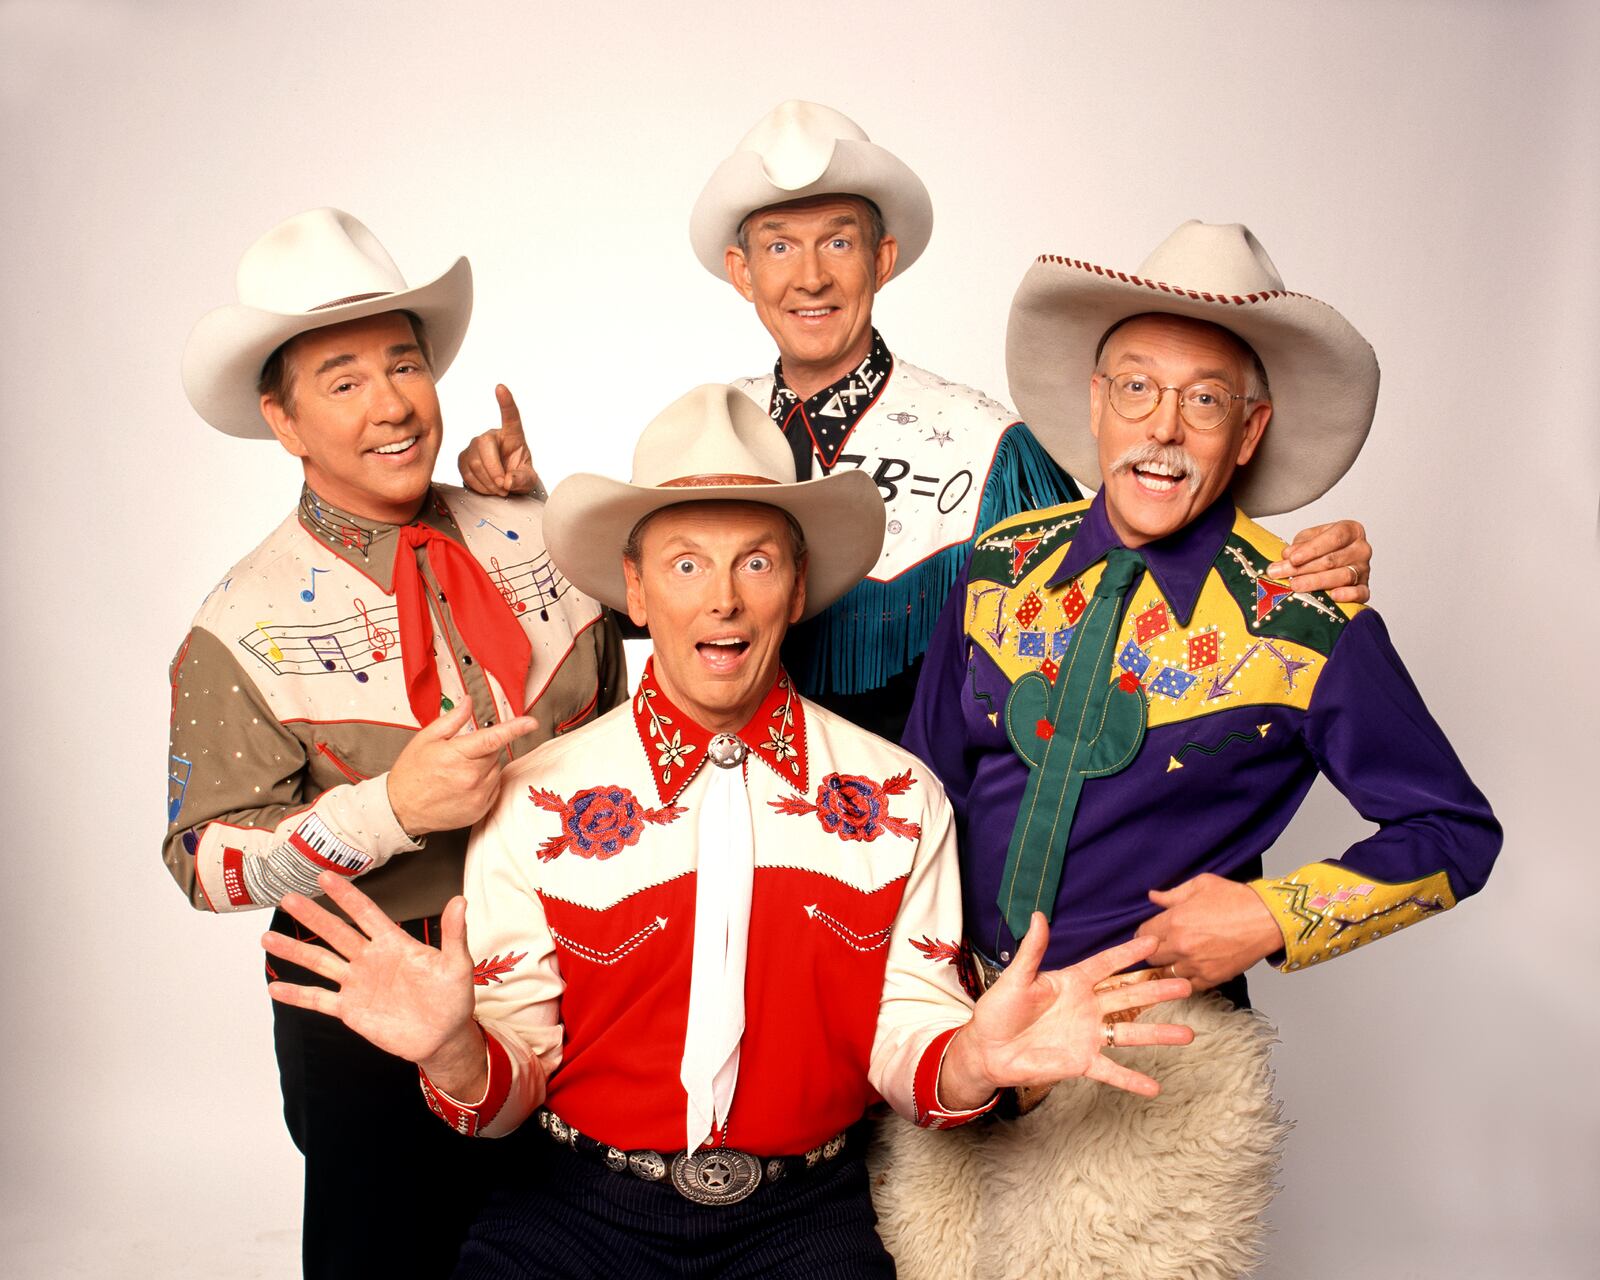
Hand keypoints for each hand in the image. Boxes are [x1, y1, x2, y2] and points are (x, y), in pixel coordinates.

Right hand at [262, 871, 485, 1094]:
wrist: (443, 1037)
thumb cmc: (452, 997)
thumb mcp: (456, 964)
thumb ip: (453, 934)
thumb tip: (460, 900)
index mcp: (394, 944)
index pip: (365, 913)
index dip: (346, 896)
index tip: (325, 876)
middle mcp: (370, 959)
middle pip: (336, 933)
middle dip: (312, 916)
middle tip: (287, 898)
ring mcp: (358, 984)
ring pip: (321, 962)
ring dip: (295, 951)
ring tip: (267, 938)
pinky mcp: (351, 1010)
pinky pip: (319, 1000)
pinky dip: (297, 994)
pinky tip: (275, 986)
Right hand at [387, 702, 537, 836]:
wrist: (400, 809)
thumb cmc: (412, 773)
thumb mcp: (426, 739)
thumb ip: (452, 720)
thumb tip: (468, 702)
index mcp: (457, 756)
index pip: (492, 739)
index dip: (515, 729)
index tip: (531, 722)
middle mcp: (471, 778)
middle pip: (495, 753)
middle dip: (483, 749)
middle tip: (460, 755)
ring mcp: (477, 796)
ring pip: (496, 770)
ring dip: (485, 767)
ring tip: (458, 772)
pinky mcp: (480, 810)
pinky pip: (494, 788)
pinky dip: (485, 783)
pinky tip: (463, 785)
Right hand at [457, 385, 540, 496]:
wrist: (504, 487)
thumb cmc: (518, 476)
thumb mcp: (528, 480)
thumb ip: (523, 479)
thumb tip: (508, 480)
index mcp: (512, 436)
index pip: (510, 417)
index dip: (505, 402)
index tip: (500, 388)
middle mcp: (491, 437)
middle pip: (485, 447)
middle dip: (494, 471)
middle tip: (504, 487)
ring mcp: (474, 447)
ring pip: (475, 463)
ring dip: (488, 483)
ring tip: (499, 490)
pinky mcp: (463, 458)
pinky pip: (466, 472)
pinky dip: (479, 486)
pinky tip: (488, 488)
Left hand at [939, 917, 1192, 1107]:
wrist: (987, 1049)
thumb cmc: (998, 1010)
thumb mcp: (1016, 978)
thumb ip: (1032, 951)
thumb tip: (1039, 916)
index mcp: (1071, 983)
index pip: (1105, 965)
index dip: (1127, 953)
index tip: (1153, 941)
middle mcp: (1086, 1008)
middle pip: (1128, 996)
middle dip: (1156, 990)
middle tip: (1186, 984)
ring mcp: (1087, 1035)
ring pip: (1129, 1033)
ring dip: (1158, 1034)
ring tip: (1187, 1034)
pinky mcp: (1081, 1062)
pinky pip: (1111, 1071)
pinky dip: (1131, 1080)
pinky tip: (1154, 1088)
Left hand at [1136, 873, 1282, 990]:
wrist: (1268, 919)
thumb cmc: (1236, 898)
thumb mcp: (1200, 885)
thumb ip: (1171, 894)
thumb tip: (1152, 896)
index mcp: (1174, 921)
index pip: (1142, 935)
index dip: (1144, 933)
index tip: (1150, 933)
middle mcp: (1181, 946)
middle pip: (1150, 958)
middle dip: (1153, 951)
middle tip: (1162, 946)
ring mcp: (1196, 965)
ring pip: (1166, 975)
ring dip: (1168, 967)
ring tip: (1176, 959)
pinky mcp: (1212, 978)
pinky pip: (1188, 987)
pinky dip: (1186, 980)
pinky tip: (1191, 970)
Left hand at [1268, 519, 1370, 602]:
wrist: (1333, 559)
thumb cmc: (1321, 547)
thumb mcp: (1308, 539)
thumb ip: (1300, 545)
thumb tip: (1288, 555)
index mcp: (1351, 531)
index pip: (1334, 538)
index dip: (1312, 549)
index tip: (1292, 558)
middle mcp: (1361, 549)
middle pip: (1332, 560)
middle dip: (1303, 568)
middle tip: (1280, 573)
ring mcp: (1364, 569)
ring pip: (1342, 576)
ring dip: (1315, 582)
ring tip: (1295, 585)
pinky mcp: (1364, 587)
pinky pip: (1360, 593)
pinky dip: (1348, 595)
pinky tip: (1333, 596)